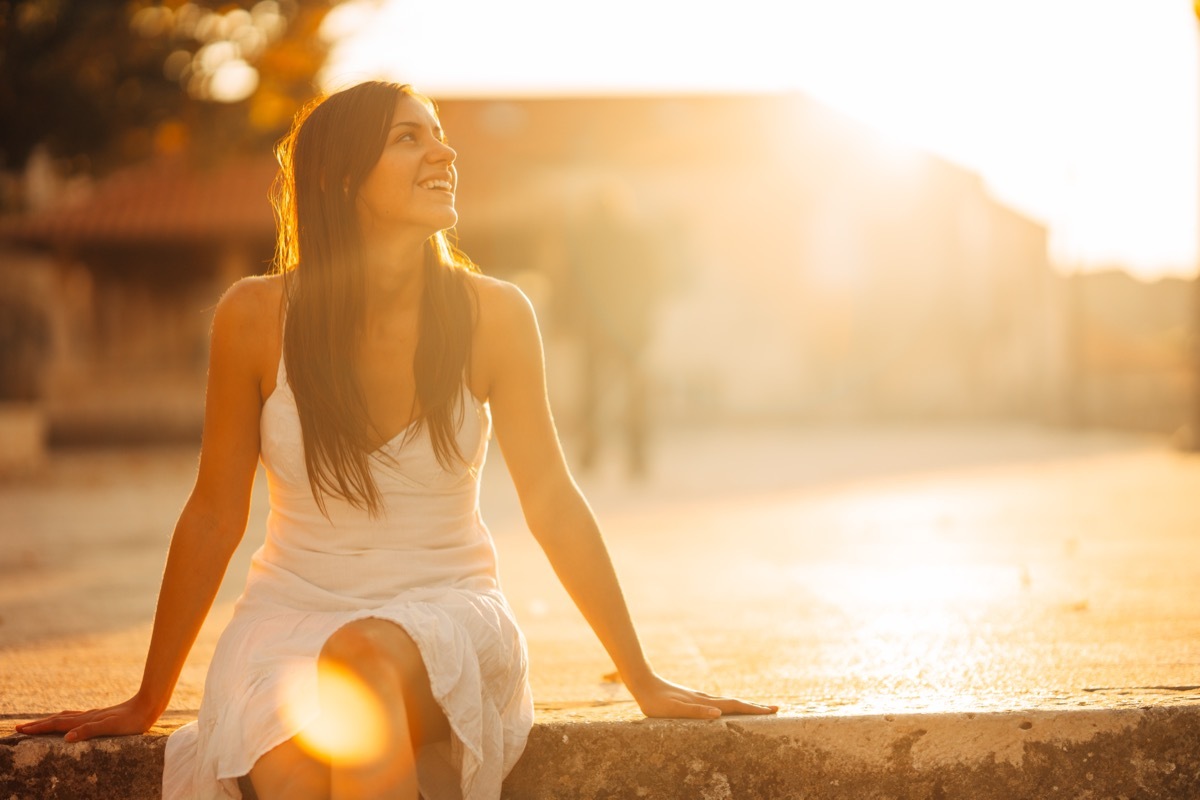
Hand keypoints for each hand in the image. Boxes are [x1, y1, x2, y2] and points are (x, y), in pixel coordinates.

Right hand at [15, 695, 158, 742]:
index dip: (39, 727)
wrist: (149, 704)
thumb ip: (90, 730)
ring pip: (67, 717)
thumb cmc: (132, 720)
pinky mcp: (103, 716)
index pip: (57, 724)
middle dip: (39, 724)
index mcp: (86, 720)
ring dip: (51, 721)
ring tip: (39, 724)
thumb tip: (66, 737)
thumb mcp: (111, 727)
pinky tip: (70, 722)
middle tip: (20, 728)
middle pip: (58, 719)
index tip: (21, 730)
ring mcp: (95, 715)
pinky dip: (66, 719)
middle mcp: (88, 716)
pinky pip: (78, 717)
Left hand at [629, 673, 778, 719]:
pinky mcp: (691, 699)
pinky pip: (717, 704)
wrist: (643, 683)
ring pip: (727, 703)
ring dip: (743, 707)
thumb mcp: (674, 710)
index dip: (753, 709)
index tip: (772, 710)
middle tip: (775, 709)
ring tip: (756, 710)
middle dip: (755, 708)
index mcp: (704, 703)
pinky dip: (729, 707)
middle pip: (735, 703)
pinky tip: (725, 709)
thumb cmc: (656, 701)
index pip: (734, 706)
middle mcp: (705, 699)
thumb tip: (717, 714)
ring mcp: (699, 698)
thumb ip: (695, 712)